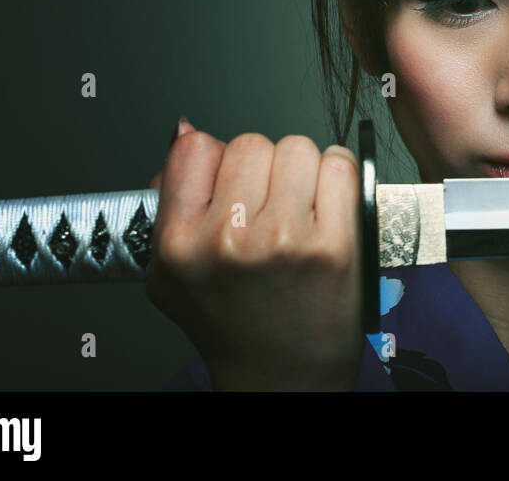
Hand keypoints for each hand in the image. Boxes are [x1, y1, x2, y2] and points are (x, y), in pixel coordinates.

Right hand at [145, 121, 365, 390]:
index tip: (231, 181)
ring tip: (300, 209)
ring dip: (304, 169)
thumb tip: (185, 129)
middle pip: (253, 143)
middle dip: (265, 167)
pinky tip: (329, 209)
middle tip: (271, 204)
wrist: (283, 380)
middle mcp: (229, 241)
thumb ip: (169, 198)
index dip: (218, 160)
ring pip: (298, 147)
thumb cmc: (234, 326)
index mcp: (180, 245)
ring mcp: (284, 240)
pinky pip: (340, 167)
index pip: (196, 148)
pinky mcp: (335, 244)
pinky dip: (339, 178)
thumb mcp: (171, 274)